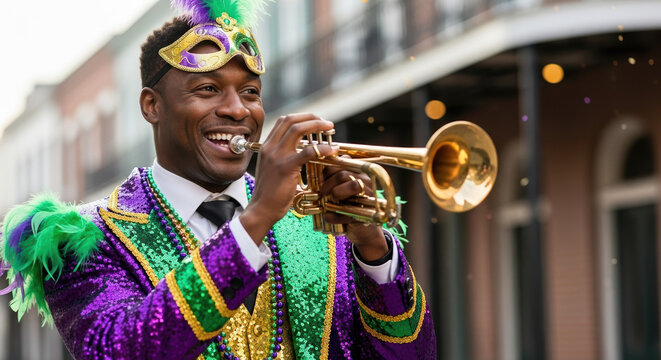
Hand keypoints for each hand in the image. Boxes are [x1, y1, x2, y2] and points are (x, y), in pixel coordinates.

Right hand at [240, 113, 335, 243]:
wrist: (262, 209)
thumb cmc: (270, 194)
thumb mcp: (274, 169)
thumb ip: (284, 158)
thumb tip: (303, 152)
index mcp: (267, 146)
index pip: (283, 121)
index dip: (302, 117)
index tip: (315, 121)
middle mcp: (270, 147)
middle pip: (291, 120)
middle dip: (311, 117)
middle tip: (326, 123)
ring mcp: (277, 156)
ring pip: (298, 129)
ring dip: (317, 125)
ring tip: (330, 128)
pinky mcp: (286, 167)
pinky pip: (308, 152)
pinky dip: (322, 148)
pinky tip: (332, 151)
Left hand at [320, 166, 388, 261]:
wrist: (363, 232)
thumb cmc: (348, 207)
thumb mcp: (341, 189)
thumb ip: (333, 178)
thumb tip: (316, 170)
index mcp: (360, 173)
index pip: (342, 162)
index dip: (327, 171)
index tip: (320, 180)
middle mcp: (367, 182)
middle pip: (344, 174)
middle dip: (328, 184)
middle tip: (322, 193)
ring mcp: (368, 197)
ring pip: (353, 185)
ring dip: (335, 194)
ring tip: (328, 203)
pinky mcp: (366, 213)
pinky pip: (348, 210)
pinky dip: (334, 215)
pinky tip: (328, 217)